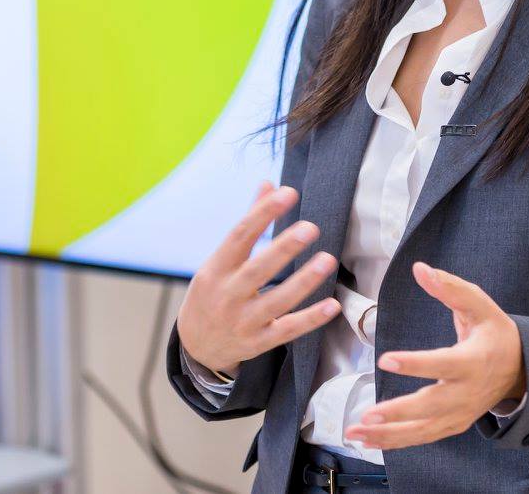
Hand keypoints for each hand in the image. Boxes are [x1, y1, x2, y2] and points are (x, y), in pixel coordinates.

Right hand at [177, 180, 340, 376]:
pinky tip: (332, 305)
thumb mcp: (220, 260)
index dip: (263, 214)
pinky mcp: (258, 343)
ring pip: (276, 302)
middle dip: (283, 248)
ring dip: (303, 282)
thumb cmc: (213, 292)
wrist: (196, 346)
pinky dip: (311, 319)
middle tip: (311, 228)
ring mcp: (242, 321)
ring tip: (327, 260)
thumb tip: (269, 183)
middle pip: (257, 270)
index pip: (240, 236)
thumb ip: (249, 223)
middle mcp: (227, 295)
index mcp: (216, 268)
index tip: (288, 193)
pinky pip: (288, 330)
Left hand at [343, 261, 525, 450]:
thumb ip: (450, 288)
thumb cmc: (495, 333)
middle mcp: (466, 393)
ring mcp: (460, 414)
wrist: (521, 369)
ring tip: (357, 432)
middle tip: (367, 415)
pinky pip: (423, 437)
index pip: (442, 363)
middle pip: (430, 406)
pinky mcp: (453, 425)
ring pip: (422, 430)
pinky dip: (395, 442)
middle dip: (398, 413)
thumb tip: (420, 269)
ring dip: (388, 435)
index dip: (415, 363)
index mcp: (473, 361)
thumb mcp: (480, 305)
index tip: (386, 359)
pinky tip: (369, 440)